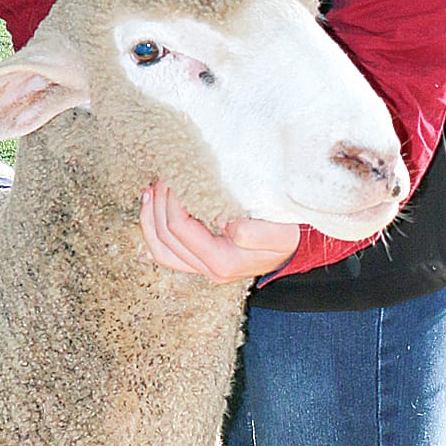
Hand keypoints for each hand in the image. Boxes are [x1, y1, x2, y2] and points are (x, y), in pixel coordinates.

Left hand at [139, 181, 299, 282]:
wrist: (294, 249)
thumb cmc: (287, 235)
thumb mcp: (281, 233)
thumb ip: (255, 232)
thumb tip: (225, 224)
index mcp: (223, 261)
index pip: (179, 228)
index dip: (170, 200)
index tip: (175, 175)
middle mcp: (208, 269)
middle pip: (165, 236)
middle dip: (159, 203)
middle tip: (164, 177)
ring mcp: (202, 268)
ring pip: (160, 248)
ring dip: (151, 216)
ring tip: (151, 190)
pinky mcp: (200, 262)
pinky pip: (167, 253)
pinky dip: (154, 229)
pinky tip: (153, 207)